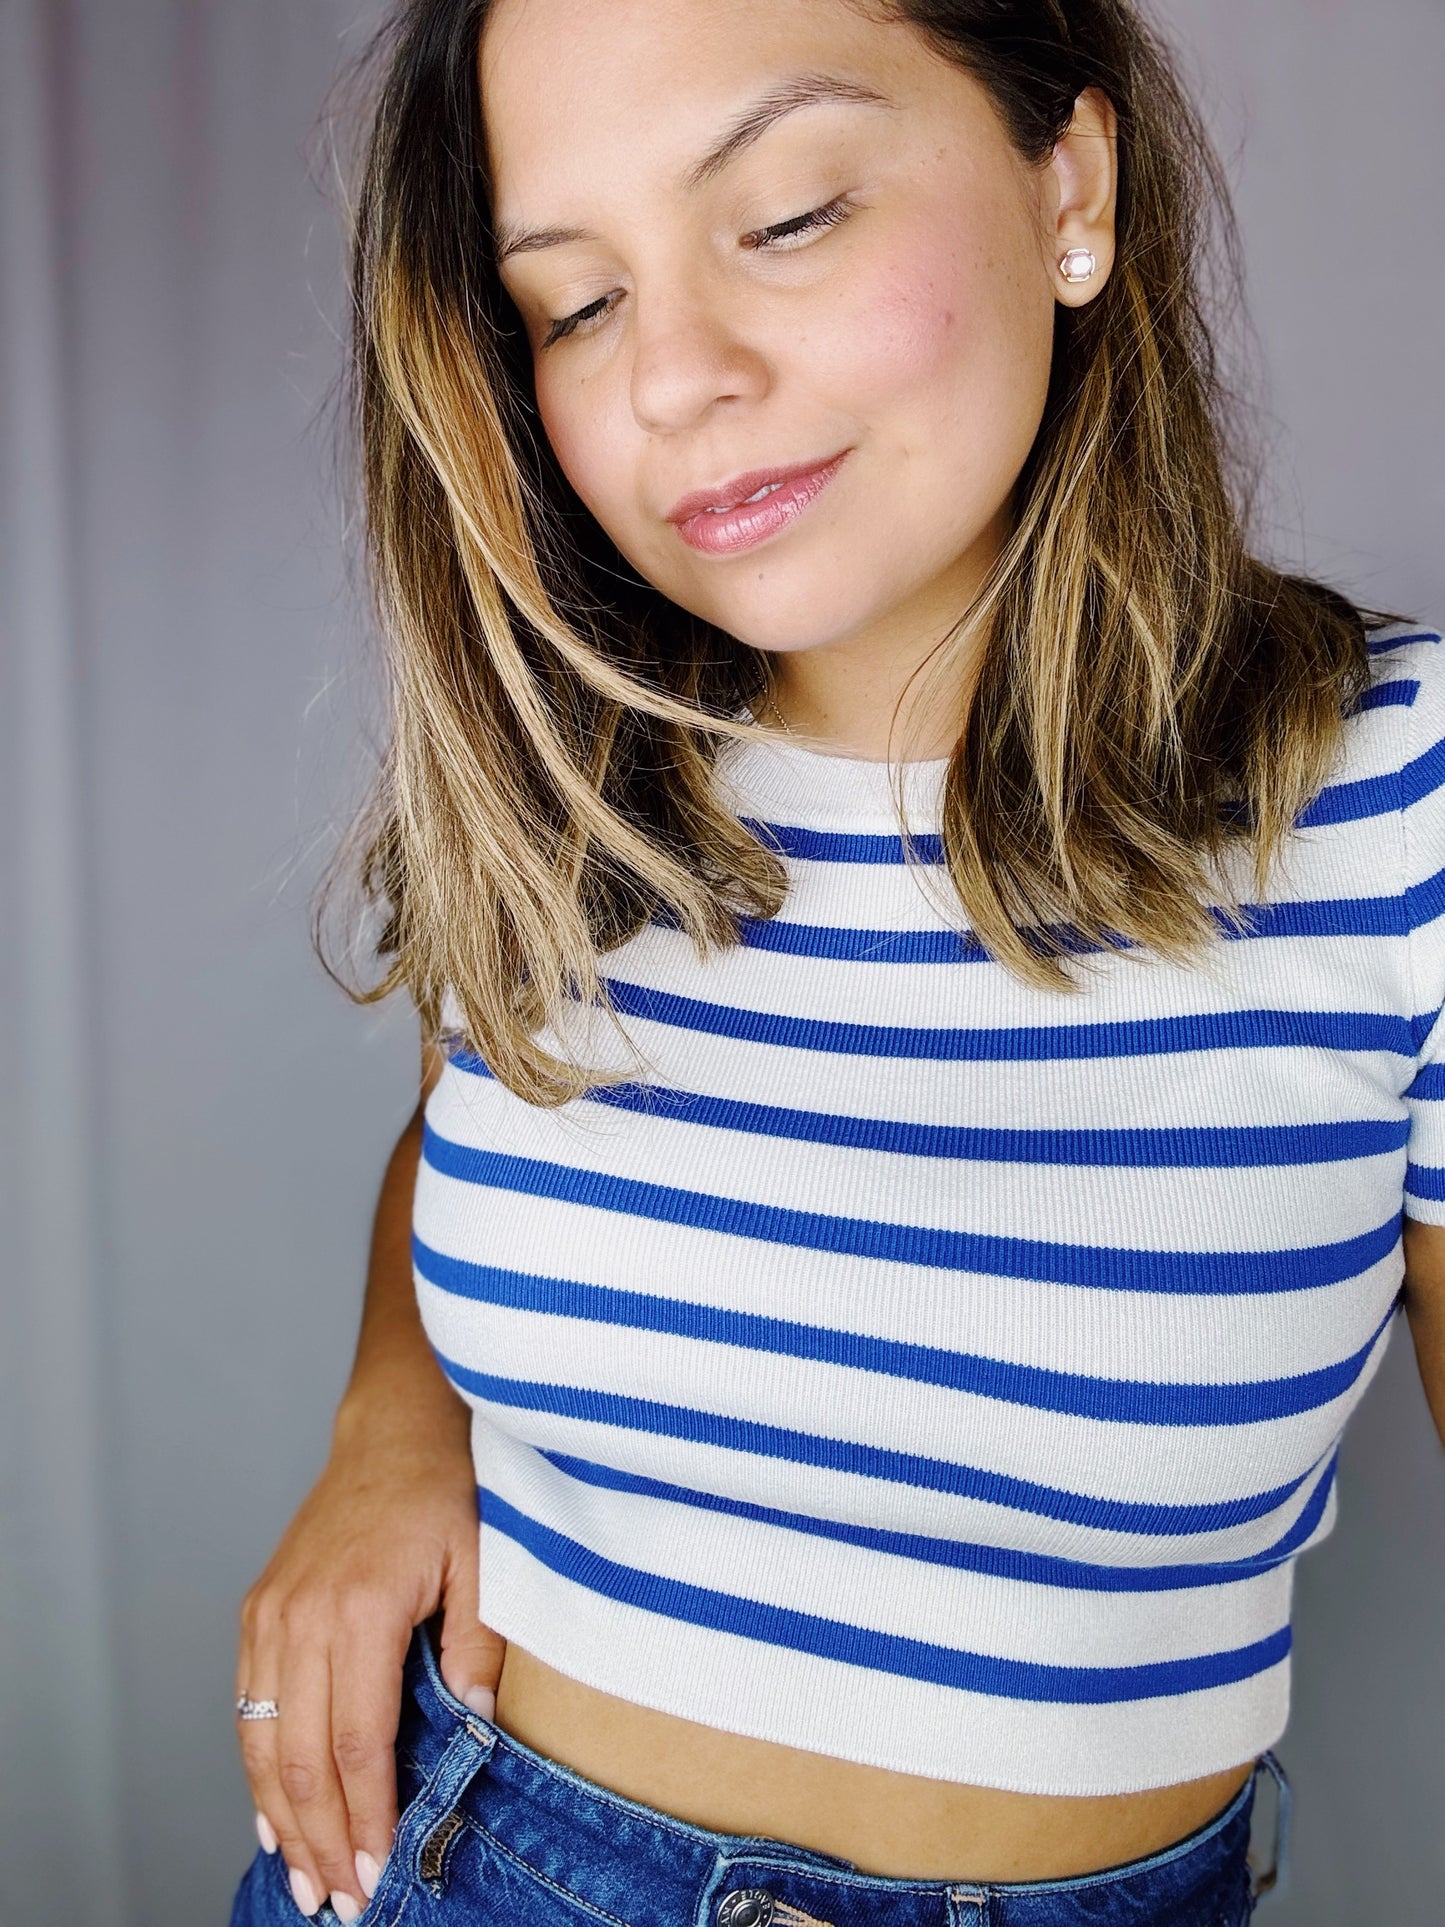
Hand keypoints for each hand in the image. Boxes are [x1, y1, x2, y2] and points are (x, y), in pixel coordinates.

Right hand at [234, 1424, 504, 1919]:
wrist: (391, 1433)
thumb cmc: (443, 1494)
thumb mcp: (483, 1560)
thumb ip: (479, 1644)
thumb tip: (477, 1727)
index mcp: (360, 1609)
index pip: (357, 1741)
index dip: (368, 1817)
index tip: (381, 1872)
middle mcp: (302, 1616)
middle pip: (302, 1756)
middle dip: (322, 1839)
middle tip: (343, 1902)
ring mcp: (271, 1614)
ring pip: (263, 1741)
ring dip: (282, 1819)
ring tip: (306, 1880)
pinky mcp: (258, 1612)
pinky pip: (247, 1707)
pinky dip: (258, 1769)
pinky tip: (273, 1816)